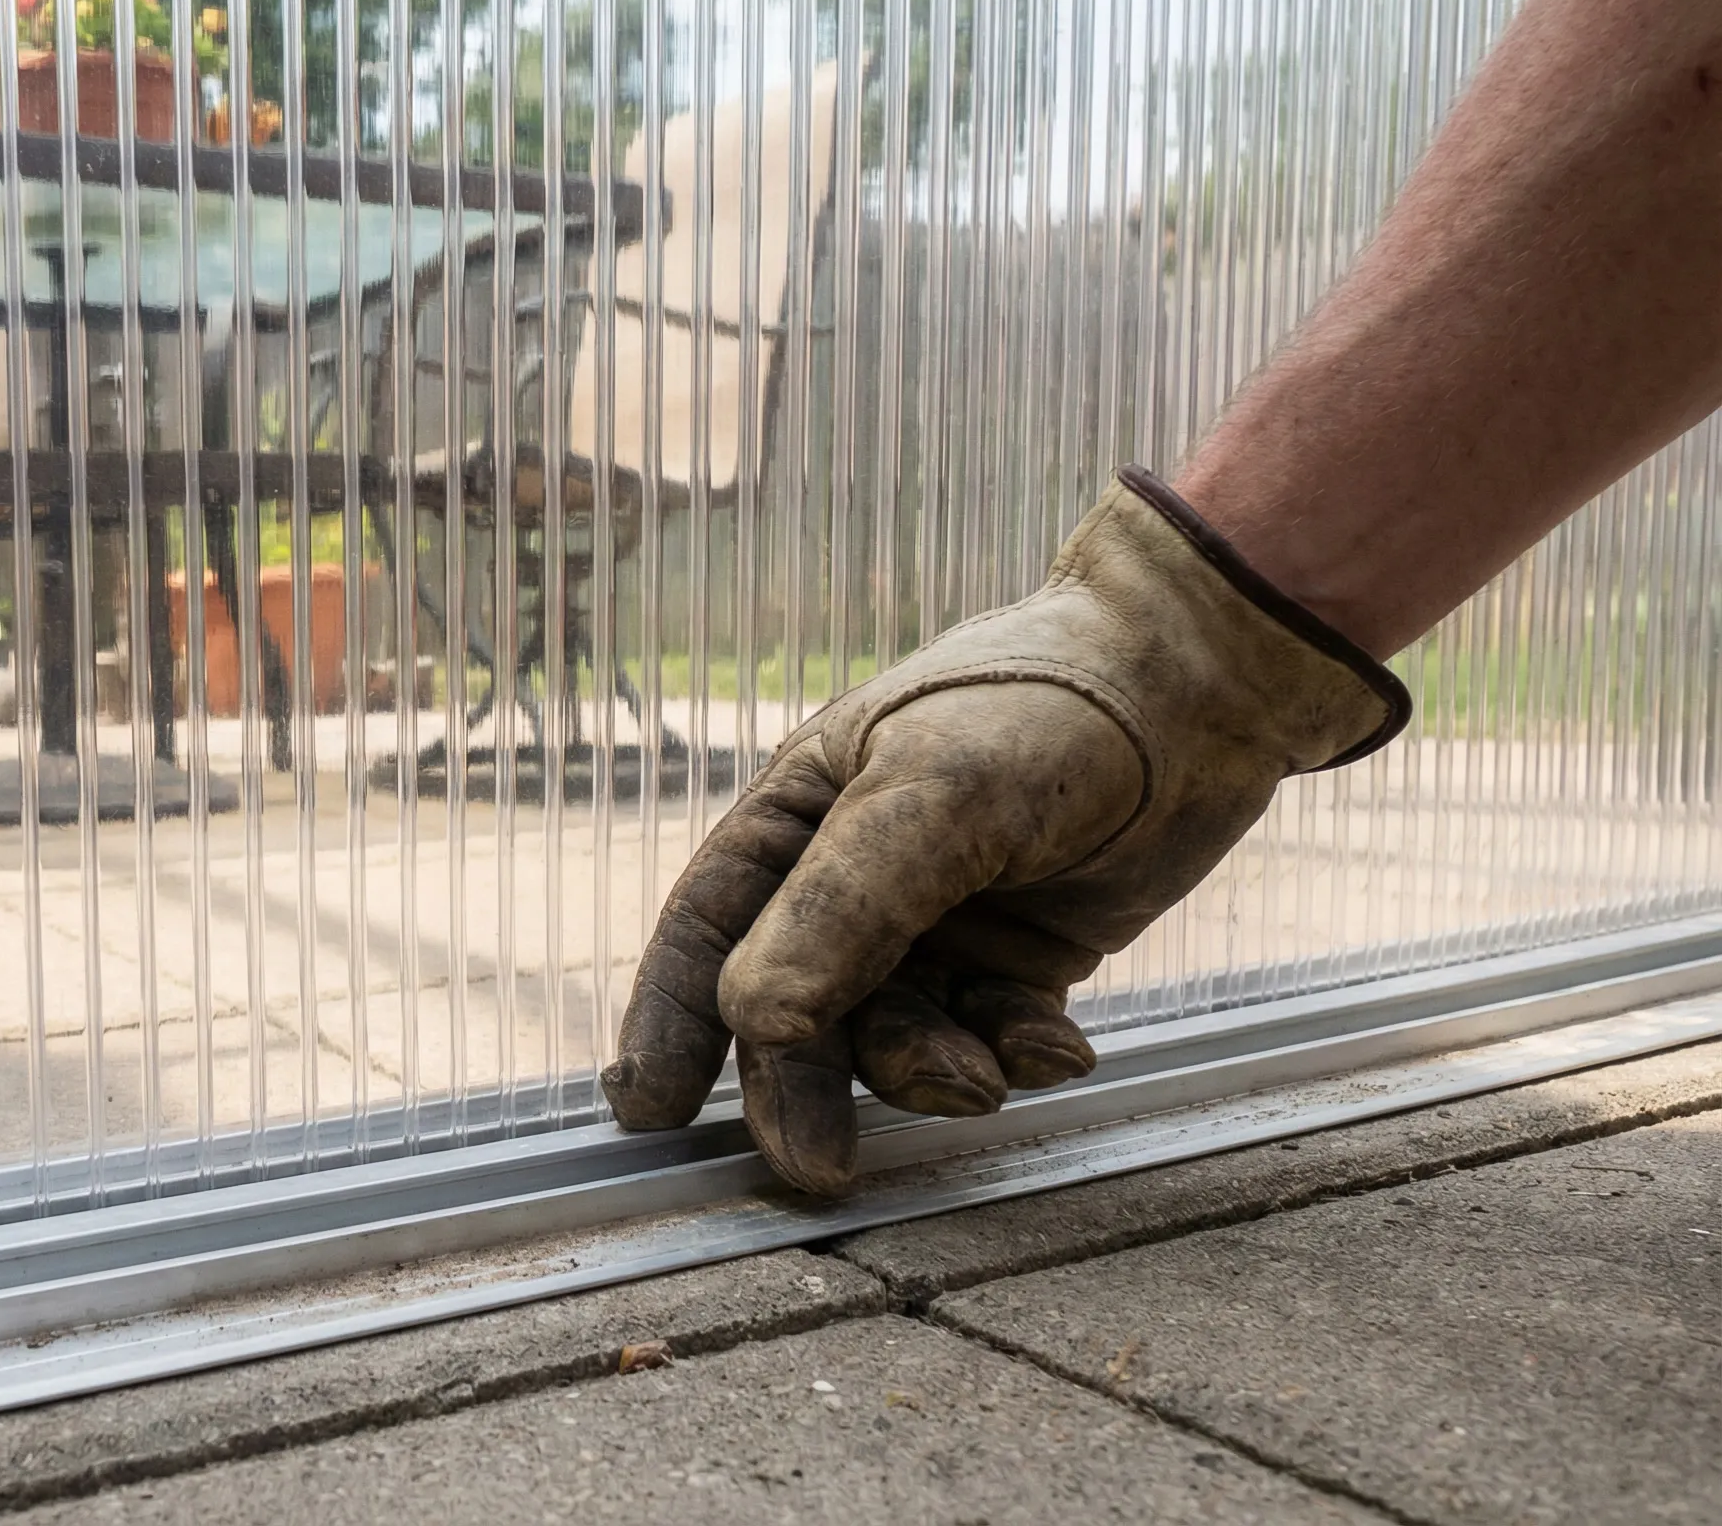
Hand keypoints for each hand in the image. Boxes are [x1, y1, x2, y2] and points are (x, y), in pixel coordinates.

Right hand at [600, 469, 1407, 1195]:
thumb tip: (753, 1023)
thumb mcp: (929, 799)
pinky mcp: (1019, 960)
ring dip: (931, 1072)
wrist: (1201, 685)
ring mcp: (936, 924)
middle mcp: (848, 878)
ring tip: (987, 1080)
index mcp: (795, 816)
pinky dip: (1016, 1056)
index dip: (669, 1023)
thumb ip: (838, 912)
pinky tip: (1061, 1051)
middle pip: (795, 1009)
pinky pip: (990, 1038)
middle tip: (818, 1168)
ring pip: (896, 1037)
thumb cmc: (1042, 709)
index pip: (705, 931)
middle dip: (806, 1088)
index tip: (651, 1112)